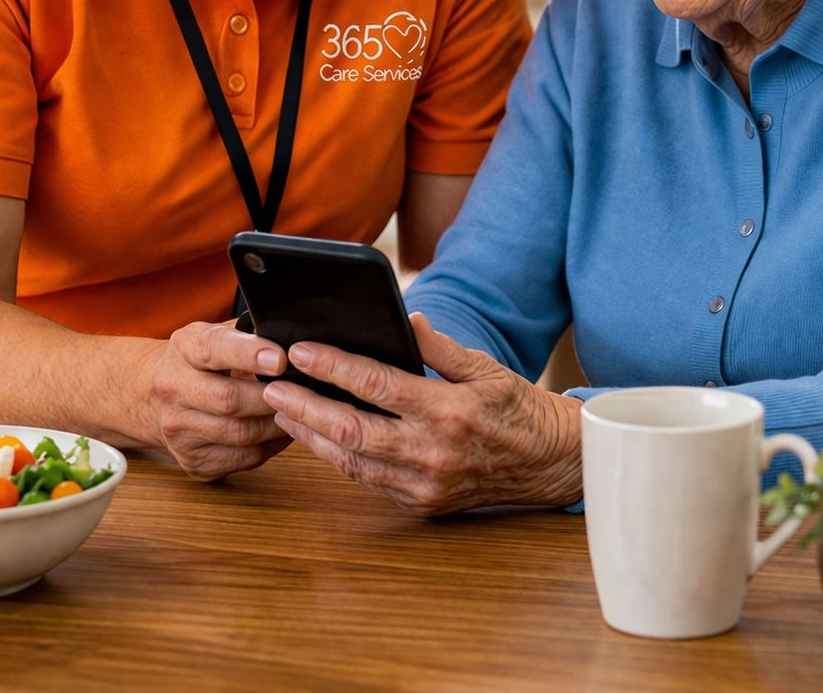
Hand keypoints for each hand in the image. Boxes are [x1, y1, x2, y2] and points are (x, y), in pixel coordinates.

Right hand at [147, 320, 293, 480]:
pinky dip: (270, 446)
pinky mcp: (193, 460)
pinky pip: (243, 458)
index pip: (213, 349)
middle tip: (302, 390)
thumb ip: (250, 332)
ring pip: (240, 433)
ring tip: (298, 410)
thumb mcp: (216, 333)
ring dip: (276, 424)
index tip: (281, 359)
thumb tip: (295, 337)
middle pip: (229, 399)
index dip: (249, 354)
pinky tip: (282, 431)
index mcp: (184, 348)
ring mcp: (179, 429)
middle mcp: (174, 388)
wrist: (151, 395)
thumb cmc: (200, 361)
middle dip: (272, 396)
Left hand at [262, 314, 583, 514]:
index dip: (332, 366)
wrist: (550, 463)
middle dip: (304, 405)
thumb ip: (438, 346)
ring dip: (311, 435)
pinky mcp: (422, 504)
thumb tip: (404, 318)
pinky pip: (368, 480)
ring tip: (282, 410)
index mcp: (447, 410)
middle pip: (350, 429)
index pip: (375, 384)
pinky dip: (338, 458)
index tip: (301, 350)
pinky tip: (319, 438)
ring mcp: (424, 484)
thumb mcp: (484, 366)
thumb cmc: (517, 408)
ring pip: (351, 461)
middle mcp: (431, 452)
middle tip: (272, 385)